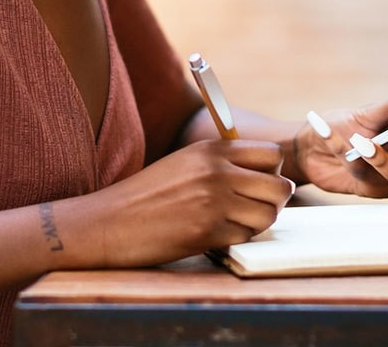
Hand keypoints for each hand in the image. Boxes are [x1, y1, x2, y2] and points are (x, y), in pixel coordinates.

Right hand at [60, 140, 293, 268]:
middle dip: (273, 201)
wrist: (109, 222)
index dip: (273, 172)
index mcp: (212, 149)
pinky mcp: (207, 231)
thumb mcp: (185, 163)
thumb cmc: (147, 194)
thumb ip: (222, 162)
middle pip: (279, 186)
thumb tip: (266, 175)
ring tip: (234, 223)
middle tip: (255, 209)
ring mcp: (213, 201)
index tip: (260, 184)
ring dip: (256, 223)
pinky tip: (214, 235)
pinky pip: (245, 237)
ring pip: (268, 215)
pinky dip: (236, 239)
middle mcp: (217, 171)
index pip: (271, 154)